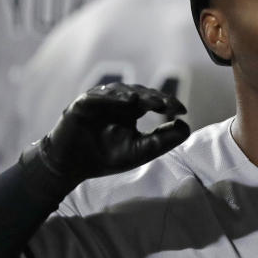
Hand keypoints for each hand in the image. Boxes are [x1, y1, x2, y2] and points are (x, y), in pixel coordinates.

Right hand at [26, 83, 189, 194]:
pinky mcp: (82, 104)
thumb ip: (163, 139)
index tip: (182, 111)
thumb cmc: (105, 158)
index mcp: (130, 111)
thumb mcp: (140, 150)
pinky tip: (126, 101)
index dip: (167, 102)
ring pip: (121, 90)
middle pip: (139, 93)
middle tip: (169, 105)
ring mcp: (98, 101)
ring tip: (153, 102)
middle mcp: (116, 102)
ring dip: (138, 95)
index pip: (152, 101)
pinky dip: (112, 96)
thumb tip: (186, 126)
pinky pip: (97, 95)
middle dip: (156, 98)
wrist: (71, 167)